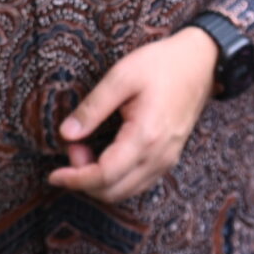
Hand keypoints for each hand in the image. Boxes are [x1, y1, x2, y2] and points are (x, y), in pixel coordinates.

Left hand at [46, 27, 220, 203]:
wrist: (199, 62)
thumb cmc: (161, 64)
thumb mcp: (121, 77)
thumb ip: (92, 108)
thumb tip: (66, 135)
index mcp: (145, 136)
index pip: (104, 175)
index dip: (75, 179)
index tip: (54, 174)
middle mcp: (158, 156)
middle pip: (113, 191)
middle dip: (84, 179)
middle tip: (72, 146)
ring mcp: (166, 160)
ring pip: (125, 191)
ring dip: (99, 180)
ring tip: (85, 148)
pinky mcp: (168, 158)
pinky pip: (137, 183)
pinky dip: (115, 178)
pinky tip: (104, 154)